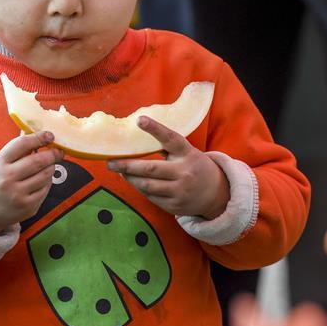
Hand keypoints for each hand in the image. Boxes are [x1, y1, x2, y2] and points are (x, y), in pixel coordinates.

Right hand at [0, 131, 61, 233]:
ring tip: (47, 166)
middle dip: (52, 154)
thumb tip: (39, 132)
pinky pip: (46, 189)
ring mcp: (18, 194)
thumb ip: (17, 148)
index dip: (39, 137)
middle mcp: (7, 179)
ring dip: (50, 168)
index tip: (49, 135)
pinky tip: (41, 180)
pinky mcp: (28, 207)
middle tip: (58, 151)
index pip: (22, 144)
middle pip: (38, 161)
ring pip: (46, 175)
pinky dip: (47, 182)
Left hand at [107, 116, 228, 218]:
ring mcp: (180, 191)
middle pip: (150, 169)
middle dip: (127, 166)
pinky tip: (134, 182)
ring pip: (147, 185)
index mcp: (188, 153)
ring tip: (119, 171)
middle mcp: (185, 172)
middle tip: (110, 162)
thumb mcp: (187, 153)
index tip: (140, 120)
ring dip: (130, 178)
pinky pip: (151, 197)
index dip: (155, 129)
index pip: (171, 139)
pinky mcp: (175, 206)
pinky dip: (140, 188)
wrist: (216, 193)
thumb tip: (137, 135)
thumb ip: (167, 147)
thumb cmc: (194, 167)